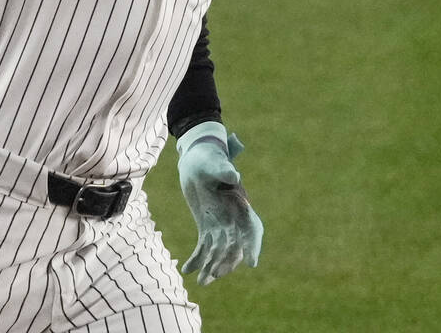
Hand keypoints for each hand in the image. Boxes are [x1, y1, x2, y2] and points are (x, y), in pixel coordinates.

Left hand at [176, 121, 262, 284]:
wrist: (196, 160)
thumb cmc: (208, 158)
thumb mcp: (214, 163)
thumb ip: (224, 170)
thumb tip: (234, 176)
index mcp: (241, 204)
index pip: (252, 229)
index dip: (253, 246)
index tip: (252, 262)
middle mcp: (234, 218)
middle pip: (236, 246)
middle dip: (228, 262)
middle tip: (216, 274)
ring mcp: (221, 224)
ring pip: (220, 251)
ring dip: (212, 266)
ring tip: (202, 282)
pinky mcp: (207, 226)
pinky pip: (204, 247)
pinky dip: (197, 259)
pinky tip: (187, 270)